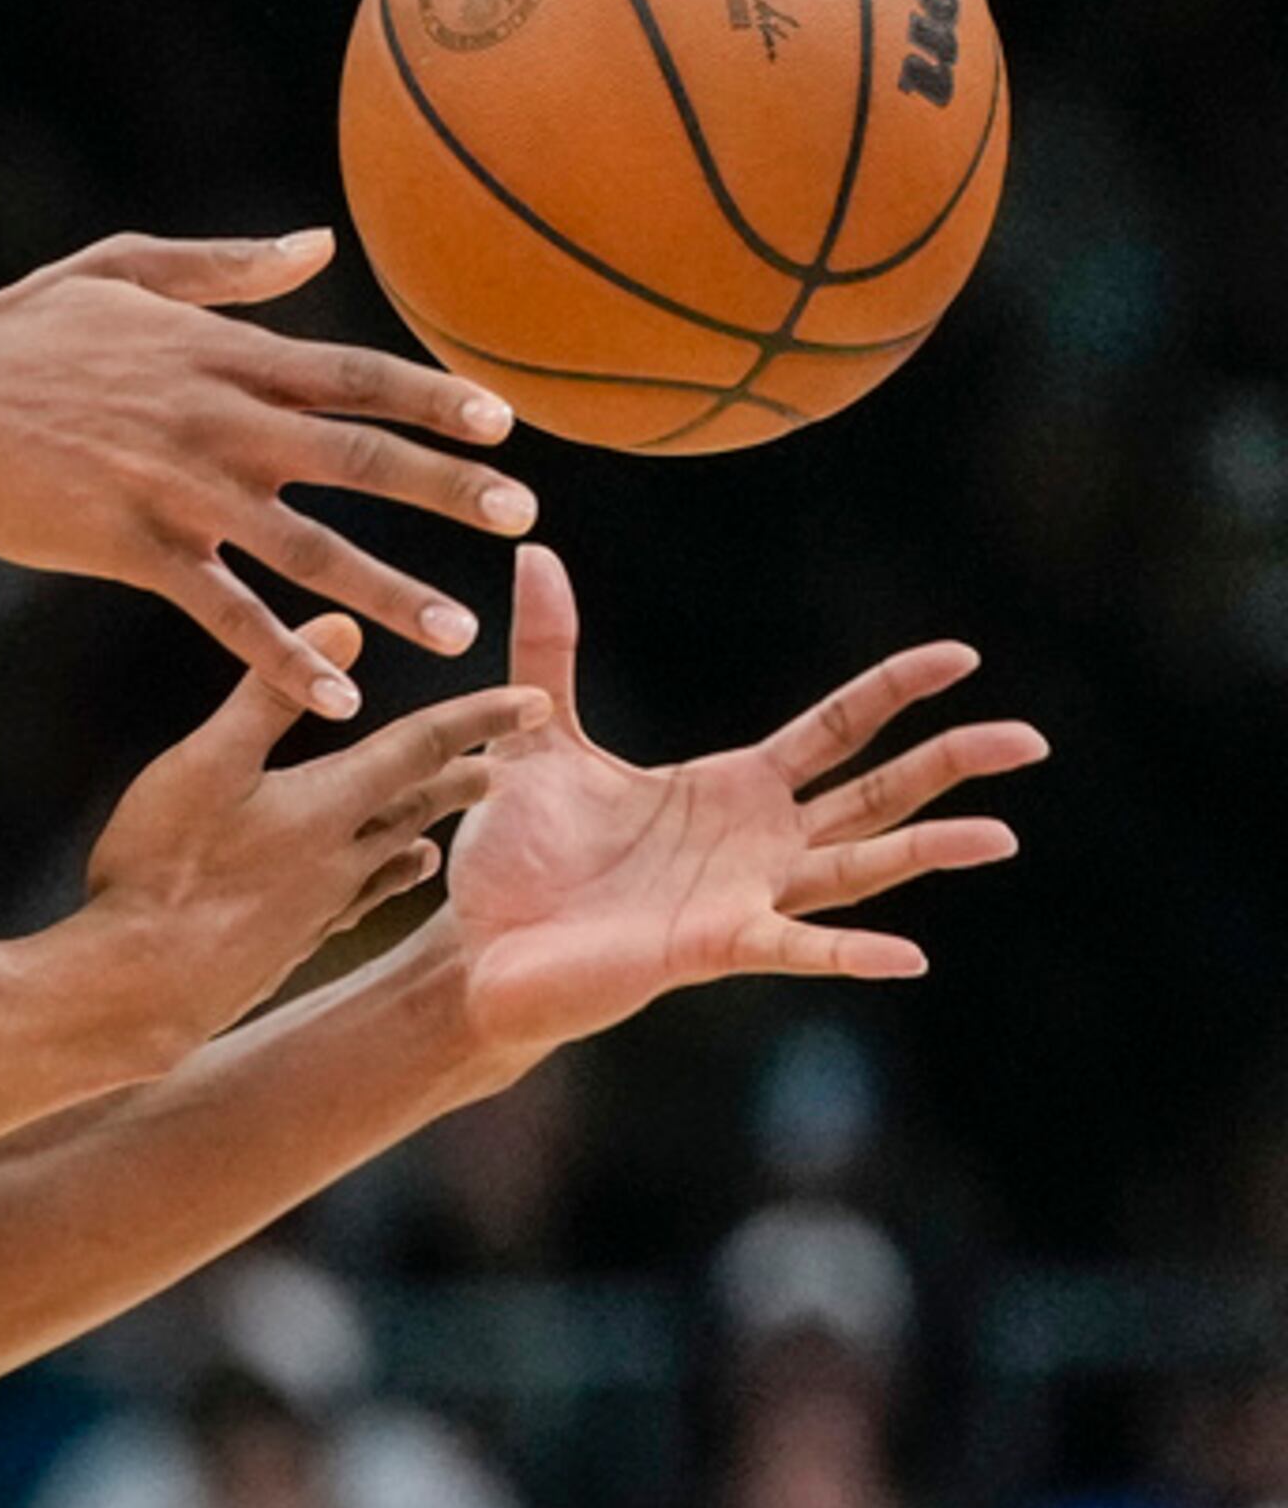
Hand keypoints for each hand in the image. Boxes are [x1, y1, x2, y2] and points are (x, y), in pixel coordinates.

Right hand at [0, 230, 533, 716]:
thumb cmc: (10, 331)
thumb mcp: (119, 270)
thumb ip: (224, 268)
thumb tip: (317, 246)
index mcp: (218, 352)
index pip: (353, 372)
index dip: (434, 396)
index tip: (503, 421)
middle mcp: (215, 417)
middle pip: (357, 454)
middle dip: (447, 487)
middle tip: (520, 516)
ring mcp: (175, 486)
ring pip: (308, 546)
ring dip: (391, 589)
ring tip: (457, 628)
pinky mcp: (129, 547)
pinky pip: (224, 612)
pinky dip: (283, 655)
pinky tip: (335, 694)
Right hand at [83, 613, 548, 1041]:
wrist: (143, 987)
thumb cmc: (165, 867)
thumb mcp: (207, 763)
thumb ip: (272, 695)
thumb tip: (345, 626)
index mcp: (328, 806)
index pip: (420, 748)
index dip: (478, 719)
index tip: (537, 704)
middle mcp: (340, 858)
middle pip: (417, 806)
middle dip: (463, 777)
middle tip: (506, 762)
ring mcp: (320, 907)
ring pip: (391, 858)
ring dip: (424, 831)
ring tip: (444, 828)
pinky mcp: (294, 942)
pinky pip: (359, 899)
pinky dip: (381, 880)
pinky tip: (371, 884)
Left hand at [439, 543, 1045, 1055]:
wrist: (478, 946)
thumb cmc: (517, 854)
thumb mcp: (536, 734)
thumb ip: (548, 648)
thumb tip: (536, 552)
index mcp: (730, 789)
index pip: (836, 730)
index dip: (895, 691)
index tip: (961, 656)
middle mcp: (755, 845)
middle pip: (875, 796)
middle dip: (948, 764)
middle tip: (1030, 738)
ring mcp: (742, 899)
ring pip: (855, 869)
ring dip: (926, 853)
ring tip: (1002, 834)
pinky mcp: (709, 947)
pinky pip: (792, 947)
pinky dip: (848, 952)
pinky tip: (909, 955)